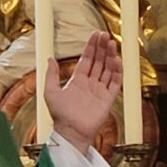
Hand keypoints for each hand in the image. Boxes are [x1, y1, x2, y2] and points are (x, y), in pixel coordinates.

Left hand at [44, 31, 120, 145]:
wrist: (71, 131)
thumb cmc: (60, 115)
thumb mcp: (50, 91)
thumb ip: (51, 74)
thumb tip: (49, 58)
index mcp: (78, 81)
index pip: (87, 60)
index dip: (91, 47)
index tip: (95, 36)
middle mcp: (90, 84)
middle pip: (99, 62)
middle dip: (102, 48)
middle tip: (105, 35)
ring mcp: (100, 90)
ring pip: (108, 69)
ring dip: (110, 56)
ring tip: (111, 44)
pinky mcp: (108, 98)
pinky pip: (115, 82)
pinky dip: (117, 71)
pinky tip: (116, 60)